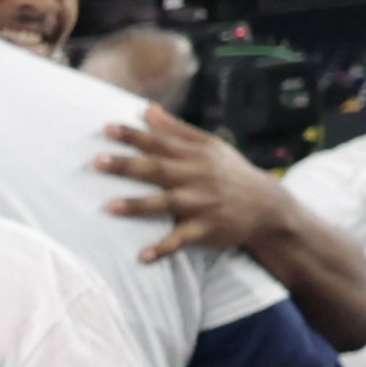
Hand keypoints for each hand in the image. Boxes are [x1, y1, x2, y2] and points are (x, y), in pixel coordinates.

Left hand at [98, 110, 286, 263]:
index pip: (160, 142)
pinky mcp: (206, 228)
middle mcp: (197, 176)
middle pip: (158, 169)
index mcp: (196, 155)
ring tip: (109, 207)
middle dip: (127, 165)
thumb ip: (176, 130)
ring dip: (138, 205)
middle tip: (96, 161)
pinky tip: (143, 256)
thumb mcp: (210, 147)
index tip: (106, 128)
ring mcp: (202, 203)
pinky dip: (164, 248)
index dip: (134, 135)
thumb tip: (148, 110)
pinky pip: (181, 239)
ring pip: (166, 203)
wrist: (268, 207)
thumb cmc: (231, 173)